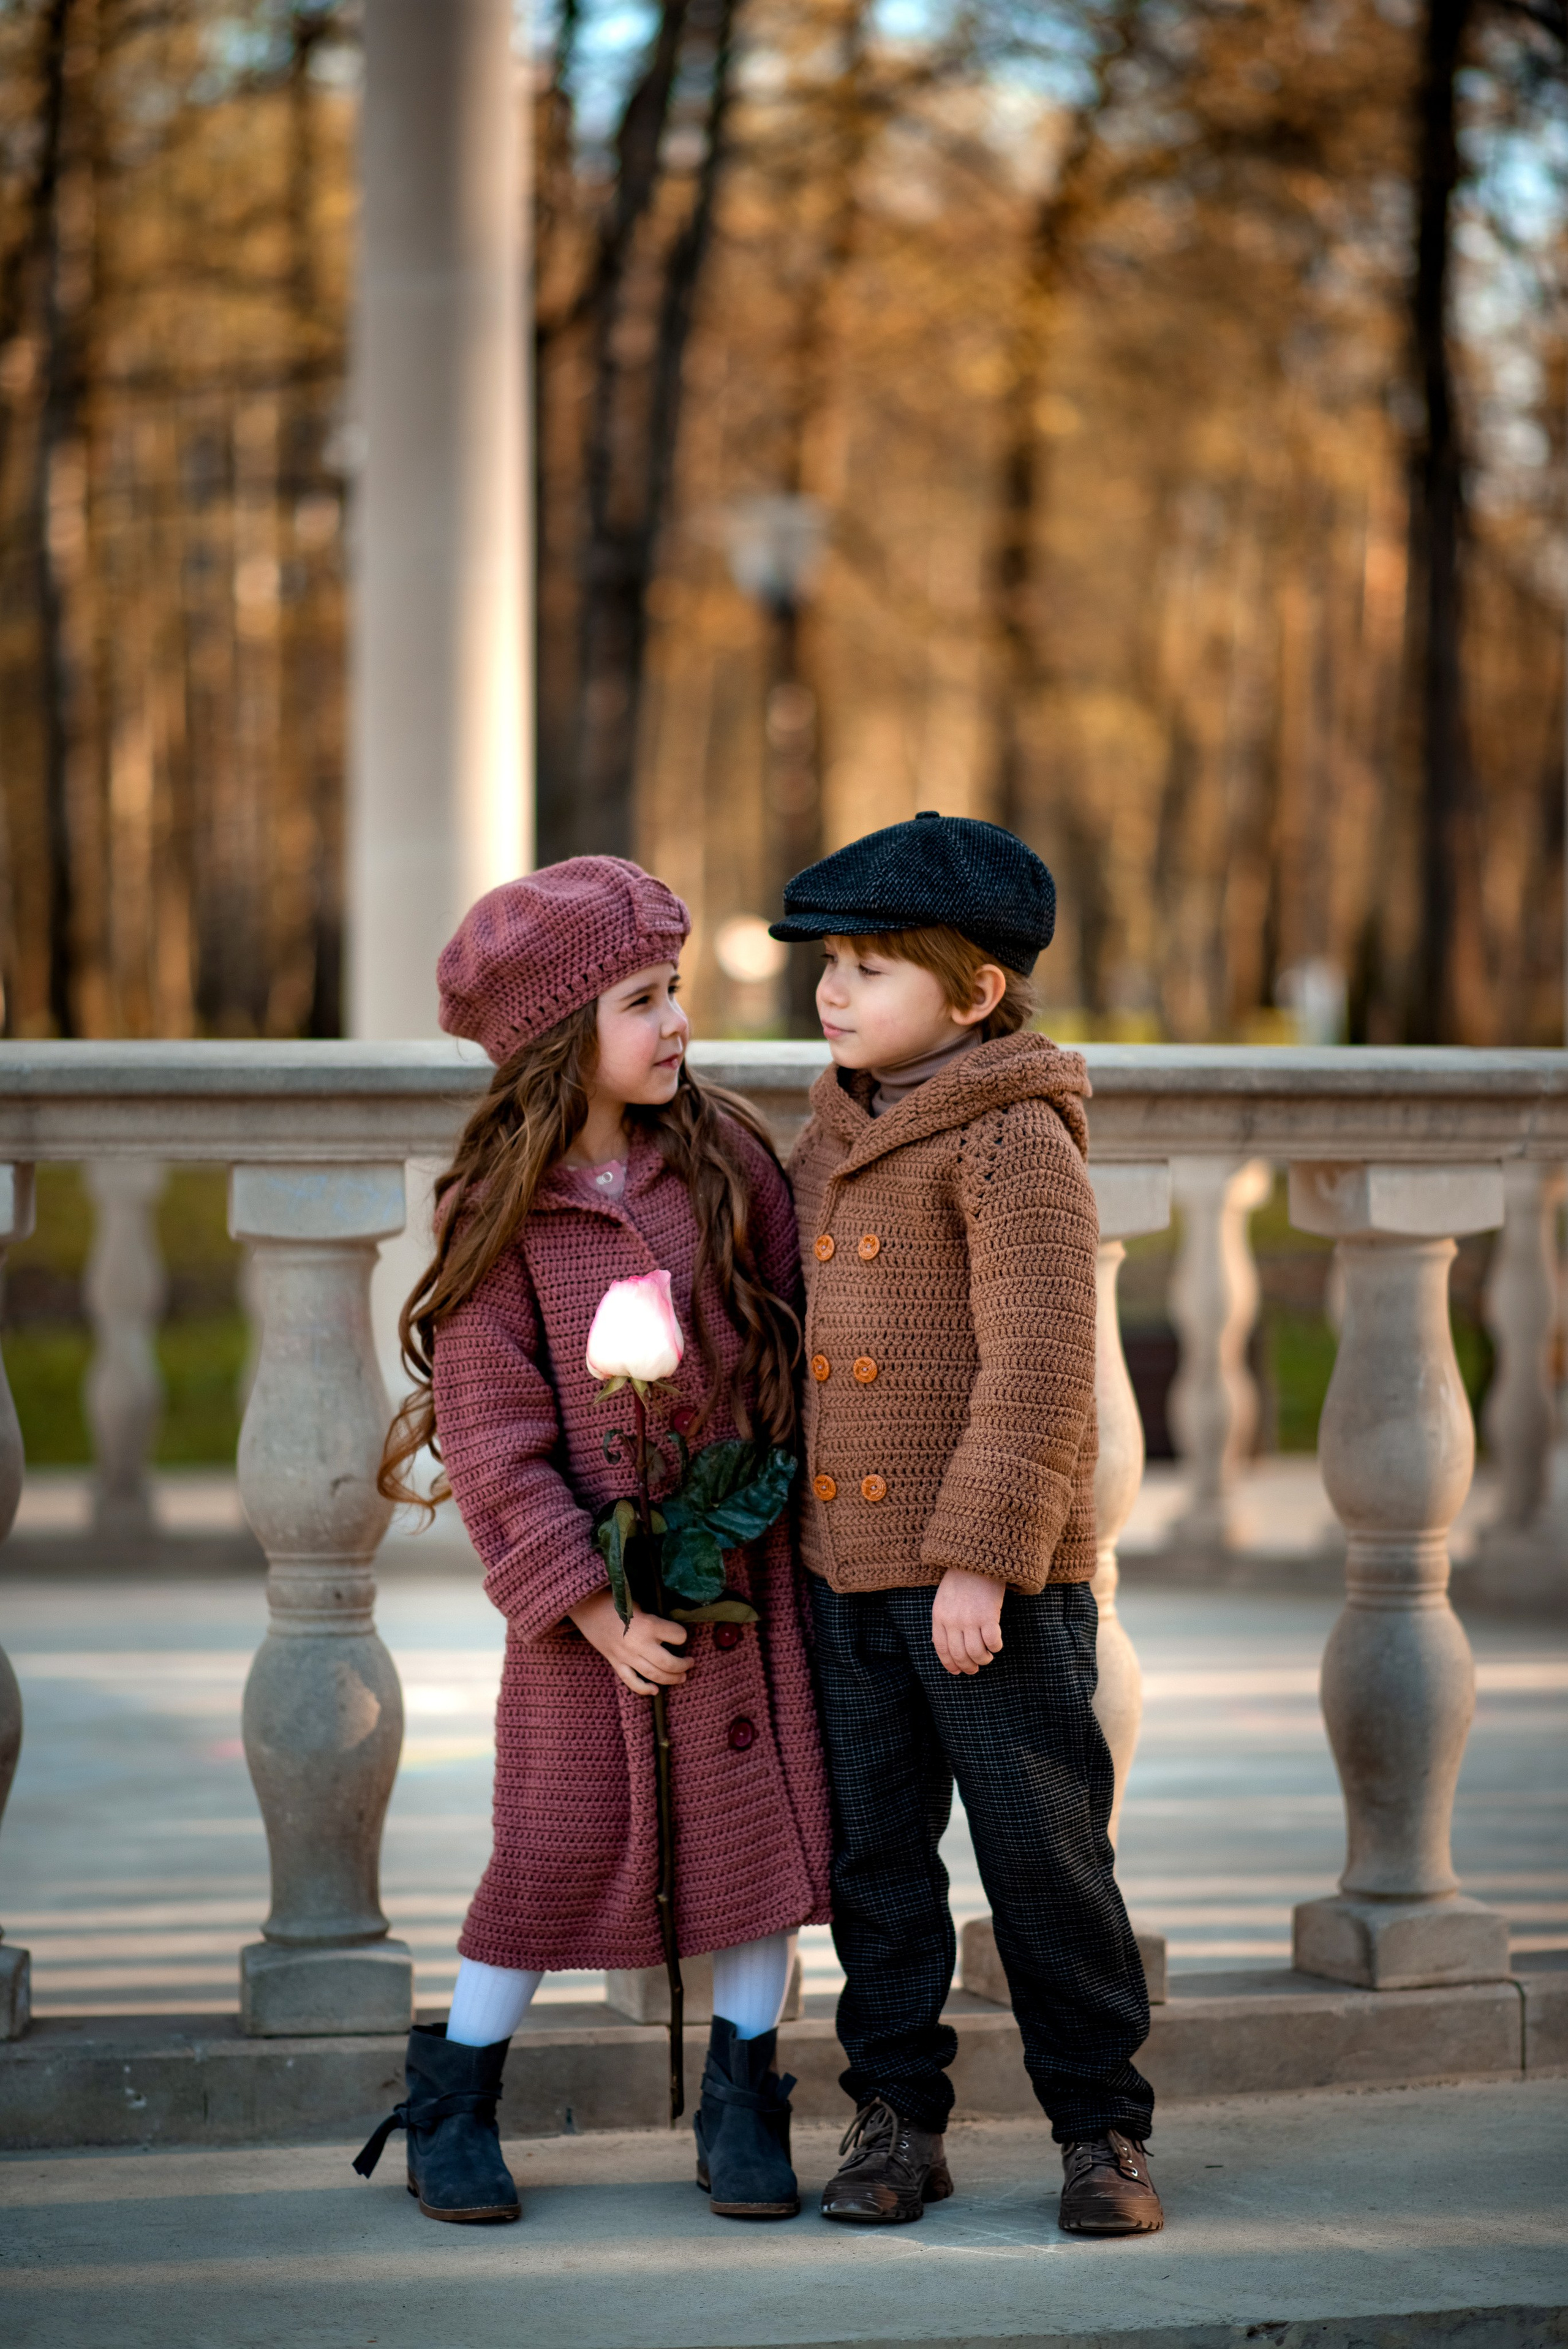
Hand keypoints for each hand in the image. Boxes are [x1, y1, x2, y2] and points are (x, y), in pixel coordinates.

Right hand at [570, 1586, 692, 1695]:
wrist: (585, 1605)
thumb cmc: (615, 1599)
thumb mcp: (640, 1603)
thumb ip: (655, 1618)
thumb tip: (671, 1628)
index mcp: (648, 1625)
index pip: (677, 1635)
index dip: (682, 1635)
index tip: (682, 1635)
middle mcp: (639, 1644)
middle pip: (668, 1663)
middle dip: (683, 1665)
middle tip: (690, 1663)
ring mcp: (626, 1656)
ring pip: (654, 1675)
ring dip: (671, 1679)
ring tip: (682, 1677)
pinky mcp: (615, 1663)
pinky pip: (631, 1681)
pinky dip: (644, 1689)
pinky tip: (655, 1691)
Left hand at [930, 1567, 1004, 1676]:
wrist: (976, 1558)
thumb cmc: (961, 1578)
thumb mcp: (943, 1599)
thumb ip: (943, 1621)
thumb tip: (946, 1646)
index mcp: (939, 1616)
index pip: (941, 1649)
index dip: (950, 1664)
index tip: (957, 1672)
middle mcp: (953, 1621)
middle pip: (959, 1655)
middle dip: (968, 1667)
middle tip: (975, 1669)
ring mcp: (970, 1619)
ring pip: (976, 1653)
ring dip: (983, 1659)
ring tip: (987, 1656)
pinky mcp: (988, 1616)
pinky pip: (993, 1642)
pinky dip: (995, 1647)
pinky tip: (996, 1644)